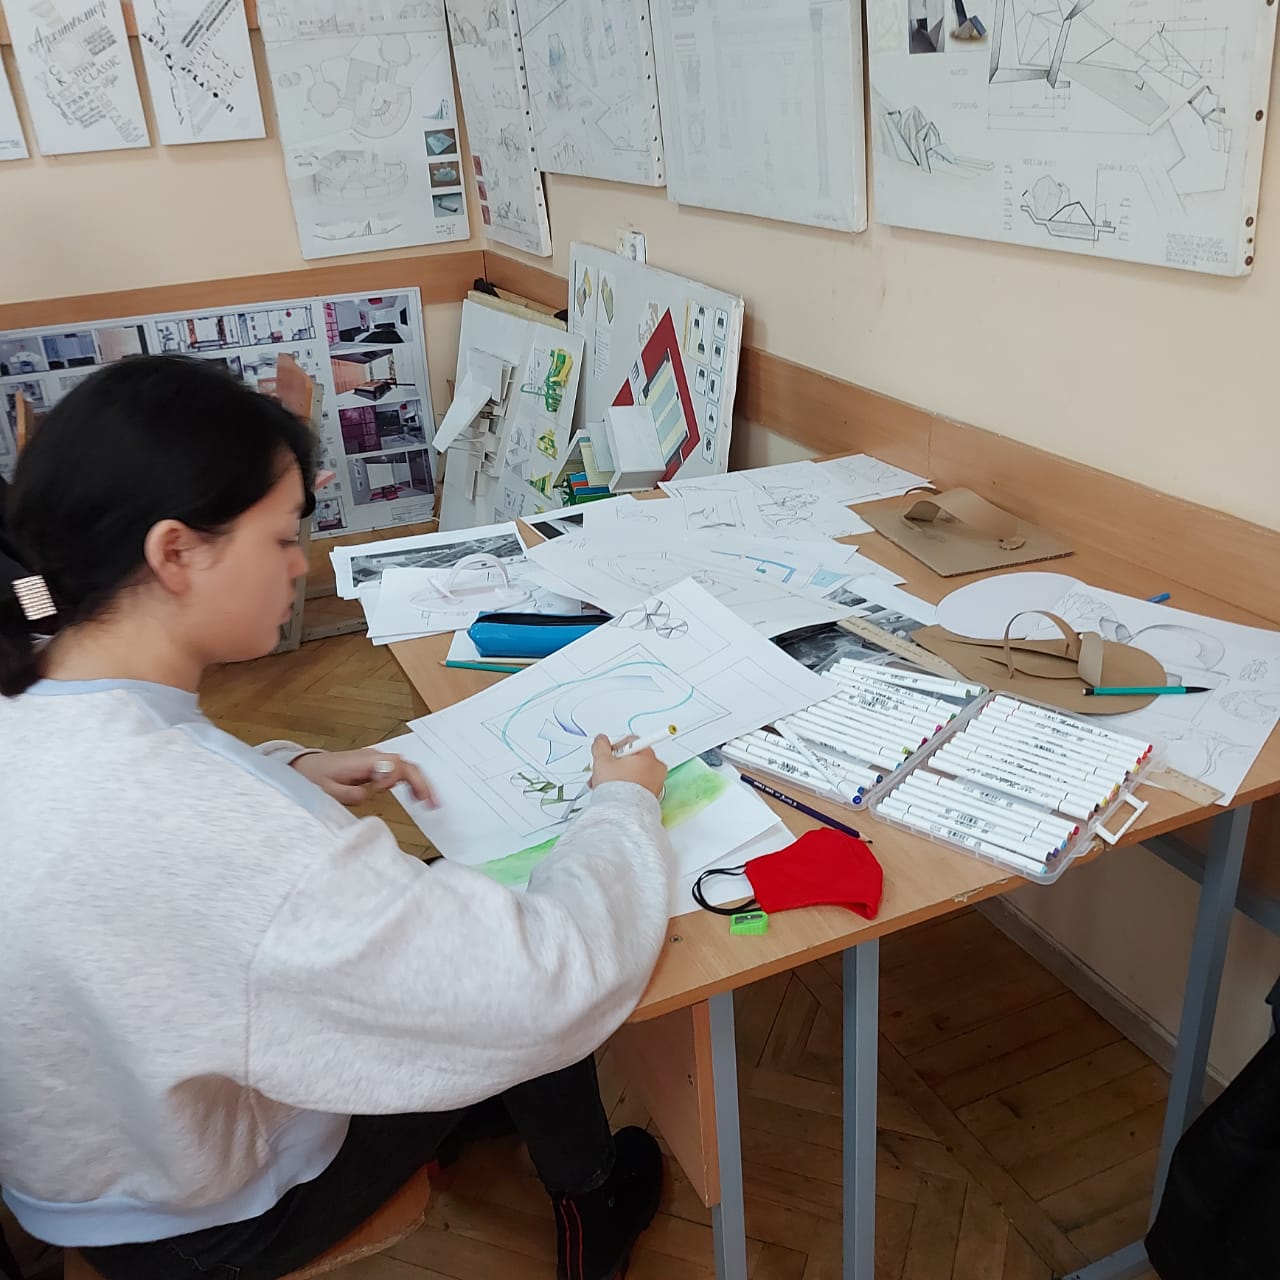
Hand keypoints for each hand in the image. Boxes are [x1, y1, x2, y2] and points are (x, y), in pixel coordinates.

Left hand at [291, 749, 436, 807]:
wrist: (306, 767)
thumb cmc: (315, 776)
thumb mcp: (326, 789)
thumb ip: (348, 793)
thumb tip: (368, 796)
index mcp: (364, 760)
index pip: (392, 763)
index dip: (395, 776)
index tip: (384, 790)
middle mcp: (374, 758)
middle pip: (406, 765)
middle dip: (421, 782)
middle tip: (432, 802)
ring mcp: (377, 762)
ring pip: (407, 768)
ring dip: (420, 783)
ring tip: (431, 802)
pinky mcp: (376, 768)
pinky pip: (400, 772)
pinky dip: (412, 783)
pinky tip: (418, 796)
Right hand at [588, 734, 666, 797]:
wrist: (624, 814)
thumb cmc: (617, 788)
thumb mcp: (602, 761)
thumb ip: (600, 746)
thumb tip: (601, 740)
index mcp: (647, 754)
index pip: (630, 741)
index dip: (615, 747)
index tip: (607, 756)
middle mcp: (656, 766)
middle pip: (633, 757)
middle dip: (616, 764)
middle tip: (605, 772)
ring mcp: (657, 782)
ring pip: (635, 772)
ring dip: (620, 776)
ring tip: (607, 785)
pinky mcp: (654, 795)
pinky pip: (640, 785)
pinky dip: (628, 786)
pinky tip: (616, 793)